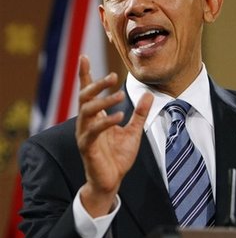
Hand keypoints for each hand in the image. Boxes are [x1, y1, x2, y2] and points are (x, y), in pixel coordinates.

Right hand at [76, 55, 152, 216]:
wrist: (112, 180)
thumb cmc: (118, 156)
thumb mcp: (133, 131)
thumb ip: (140, 113)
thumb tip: (148, 94)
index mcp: (96, 116)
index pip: (87, 91)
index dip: (85, 74)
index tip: (84, 56)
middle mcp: (87, 122)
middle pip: (85, 96)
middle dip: (97, 84)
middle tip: (113, 76)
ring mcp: (85, 133)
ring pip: (87, 110)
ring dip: (103, 100)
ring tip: (120, 95)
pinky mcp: (87, 147)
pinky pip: (93, 131)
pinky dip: (106, 121)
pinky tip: (120, 116)